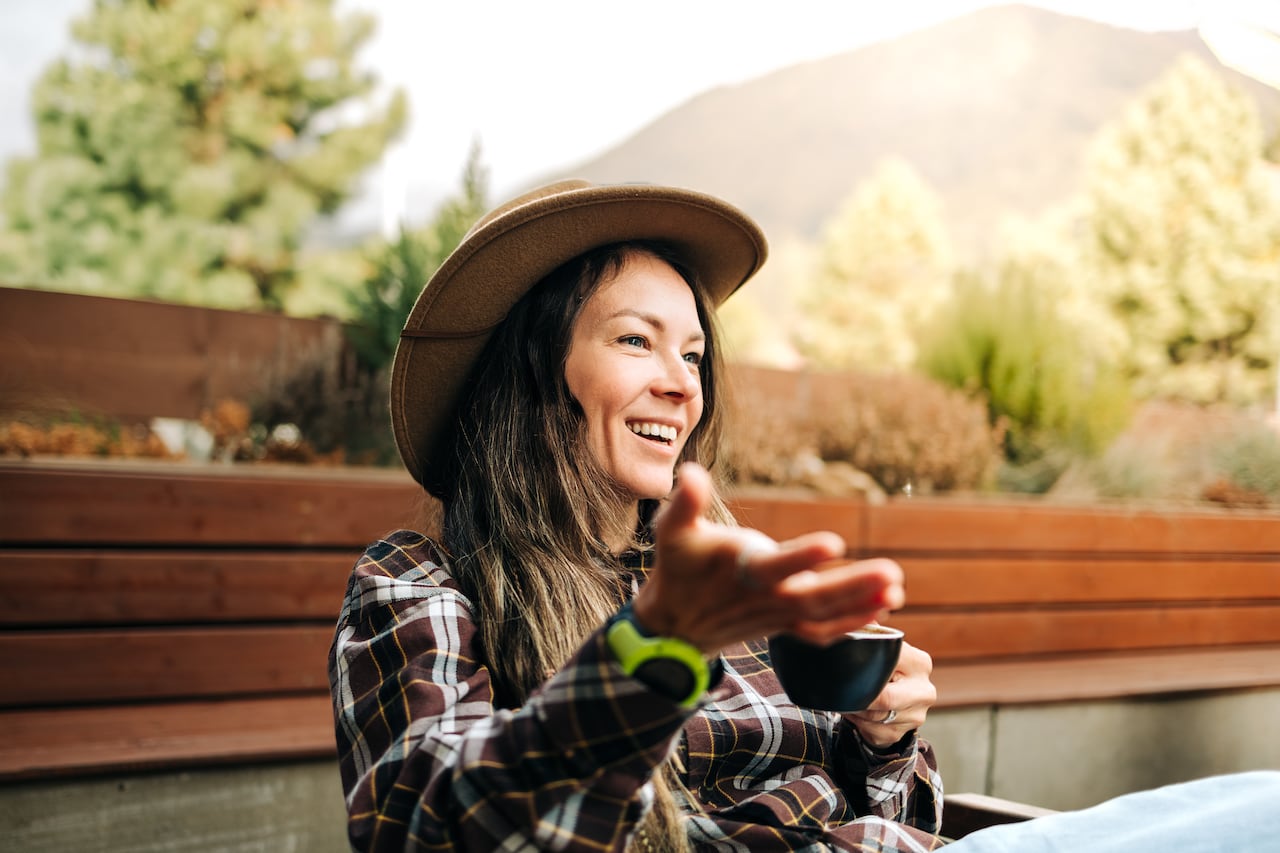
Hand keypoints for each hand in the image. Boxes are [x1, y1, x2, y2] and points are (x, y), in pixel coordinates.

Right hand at [631, 463, 904, 655]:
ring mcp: (776, 616)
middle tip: (891, 573)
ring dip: (861, 602)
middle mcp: (764, 598)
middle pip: (812, 596)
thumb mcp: (672, 533)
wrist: (674, 628)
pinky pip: (821, 630)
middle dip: (852, 585)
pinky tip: (881, 607)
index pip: (775, 566)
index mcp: (740, 572)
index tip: (834, 543)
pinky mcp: (783, 626)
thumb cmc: (678, 569)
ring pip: (822, 614)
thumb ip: (684, 503)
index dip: (802, 557)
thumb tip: (690, 471)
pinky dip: (851, 623)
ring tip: (896, 588)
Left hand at [844, 640, 935, 748]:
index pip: (888, 664)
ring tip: (847, 696)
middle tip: (841, 688)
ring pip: (873, 716)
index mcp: (920, 663)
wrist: (894, 702)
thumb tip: (855, 621)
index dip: (863, 668)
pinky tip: (854, 711)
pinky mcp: (902, 734)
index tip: (845, 666)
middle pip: (884, 699)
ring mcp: (917, 715)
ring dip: (854, 707)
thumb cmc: (883, 669)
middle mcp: (925, 690)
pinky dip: (856, 721)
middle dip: (859, 695)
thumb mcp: (881, 651)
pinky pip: (870, 729)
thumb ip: (870, 636)